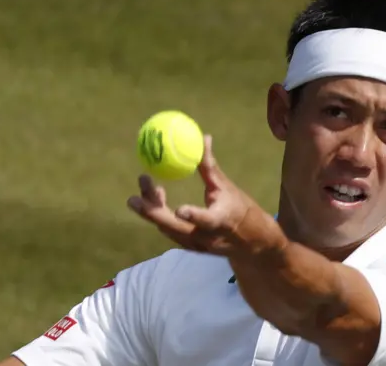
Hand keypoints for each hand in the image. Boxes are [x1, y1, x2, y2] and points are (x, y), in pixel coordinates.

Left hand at [127, 135, 287, 260]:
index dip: (193, 216)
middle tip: (135, 194)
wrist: (250, 242)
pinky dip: (160, 214)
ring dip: (152, 208)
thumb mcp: (227, 187)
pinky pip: (169, 230)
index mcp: (221, 222)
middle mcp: (206, 238)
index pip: (207, 221)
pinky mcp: (189, 247)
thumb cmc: (239, 208)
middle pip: (174, 227)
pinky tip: (156, 197)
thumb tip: (204, 138)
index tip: (180, 210)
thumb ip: (210, 166)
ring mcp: (196, 245)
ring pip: (167, 228)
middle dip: (152, 211)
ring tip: (145, 181)